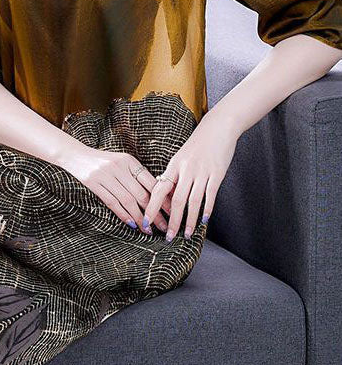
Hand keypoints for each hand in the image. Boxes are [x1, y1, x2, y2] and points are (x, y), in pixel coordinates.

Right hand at [56, 144, 170, 233]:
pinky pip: (112, 202)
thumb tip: (155, 196)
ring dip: (140, 218)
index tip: (172, 212)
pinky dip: (123, 214)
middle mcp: (119, 167)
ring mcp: (106, 175)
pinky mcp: (94, 183)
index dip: (162, 198)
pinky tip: (131, 224)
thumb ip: (135, 175)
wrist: (75, 155)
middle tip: (164, 226)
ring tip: (148, 230)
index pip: (150, 182)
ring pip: (128, 200)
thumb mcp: (120, 163)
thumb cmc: (102, 162)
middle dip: (154, 212)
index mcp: (129, 161)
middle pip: (141, 194)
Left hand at [142, 112, 238, 240]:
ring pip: (192, 201)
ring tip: (186, 234)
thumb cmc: (198, 144)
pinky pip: (210, 195)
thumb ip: (174, 175)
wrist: (218, 127)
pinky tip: (203, 221)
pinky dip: (206, 209)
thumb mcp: (181, 157)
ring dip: (188, 220)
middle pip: (175, 200)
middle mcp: (186, 170)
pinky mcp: (217, 174)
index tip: (146, 222)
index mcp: (174, 166)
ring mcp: (202, 172)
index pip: (158, 190)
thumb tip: (164, 195)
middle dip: (171, 221)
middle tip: (168, 237)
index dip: (152, 207)